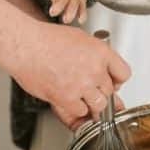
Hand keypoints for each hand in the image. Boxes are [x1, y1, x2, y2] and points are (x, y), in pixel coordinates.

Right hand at [12, 22, 130, 127]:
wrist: (25, 44)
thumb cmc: (46, 39)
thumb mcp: (80, 38)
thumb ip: (95, 55)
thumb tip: (102, 68)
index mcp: (101, 52)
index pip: (124, 74)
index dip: (117, 80)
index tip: (112, 82)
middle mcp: (95, 69)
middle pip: (110, 92)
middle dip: (100, 92)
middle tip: (88, 89)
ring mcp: (82, 85)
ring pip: (99, 105)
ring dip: (90, 103)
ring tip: (78, 95)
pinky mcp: (67, 98)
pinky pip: (80, 111)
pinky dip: (74, 109)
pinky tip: (67, 98)